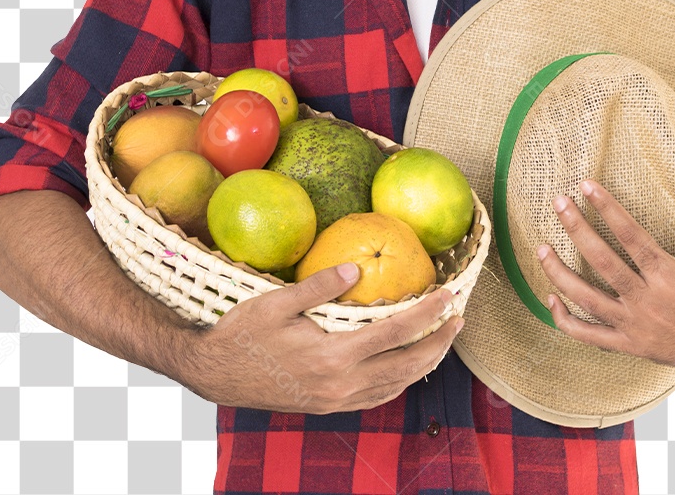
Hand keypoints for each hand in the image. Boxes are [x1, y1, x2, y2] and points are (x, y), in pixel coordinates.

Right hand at [182, 263, 463, 412]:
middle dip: (438, 342)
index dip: (427, 314)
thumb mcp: (276, 303)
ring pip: (396, 385)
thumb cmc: (242, 333)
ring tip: (443, 339)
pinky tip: (407, 365)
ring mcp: (336, 401)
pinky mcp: (329, 406)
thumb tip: (357, 268)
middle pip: (407, 365)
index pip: (395, 333)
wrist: (216, 375)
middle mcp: (340, 385)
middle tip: (459, 319)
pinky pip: (377, 397)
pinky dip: (401, 380)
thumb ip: (319, 286)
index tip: (448, 296)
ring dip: (426, 362)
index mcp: (332, 357)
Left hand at [536, 167, 674, 376]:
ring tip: (540, 248)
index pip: (630, 235)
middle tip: (558, 202)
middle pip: (603, 263)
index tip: (585, 185)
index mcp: (670, 274)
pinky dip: (566, 320)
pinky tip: (549, 297)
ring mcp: (638, 327)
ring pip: (588, 301)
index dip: (606, 207)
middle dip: (576, 230)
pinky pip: (591, 337)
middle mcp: (650, 301)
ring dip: (559, 274)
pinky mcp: (632, 347)